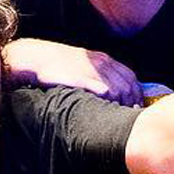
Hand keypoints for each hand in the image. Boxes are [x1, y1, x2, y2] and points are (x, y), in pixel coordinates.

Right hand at [3, 37, 142, 104]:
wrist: (35, 57)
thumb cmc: (55, 62)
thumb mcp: (81, 61)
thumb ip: (96, 72)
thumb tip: (108, 89)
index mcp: (102, 59)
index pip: (130, 76)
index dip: (137, 92)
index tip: (137, 104)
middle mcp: (101, 63)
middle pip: (129, 84)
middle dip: (134, 100)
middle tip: (133, 113)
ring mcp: (93, 71)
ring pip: (121, 89)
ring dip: (125, 103)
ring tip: (123, 115)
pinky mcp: (83, 79)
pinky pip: (106, 91)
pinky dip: (112, 101)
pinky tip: (110, 110)